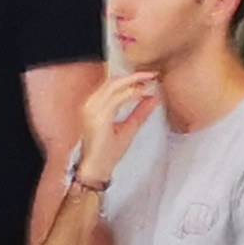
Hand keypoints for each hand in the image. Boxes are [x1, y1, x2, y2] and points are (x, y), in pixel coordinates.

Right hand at [73, 68, 163, 189]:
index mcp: (94, 106)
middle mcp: (90, 105)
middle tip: (152, 74)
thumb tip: (153, 98)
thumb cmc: (106, 154)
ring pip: (114, 86)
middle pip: (113, 81)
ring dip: (133, 81)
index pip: (112, 85)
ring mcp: (91, 110)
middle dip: (134, 76)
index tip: (148, 76)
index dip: (131, 78)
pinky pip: (116, 99)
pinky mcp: (97, 117)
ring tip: (150, 80)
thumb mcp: (128, 129)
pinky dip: (131, 93)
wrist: (94, 170)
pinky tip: (143, 92)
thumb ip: (140, 113)